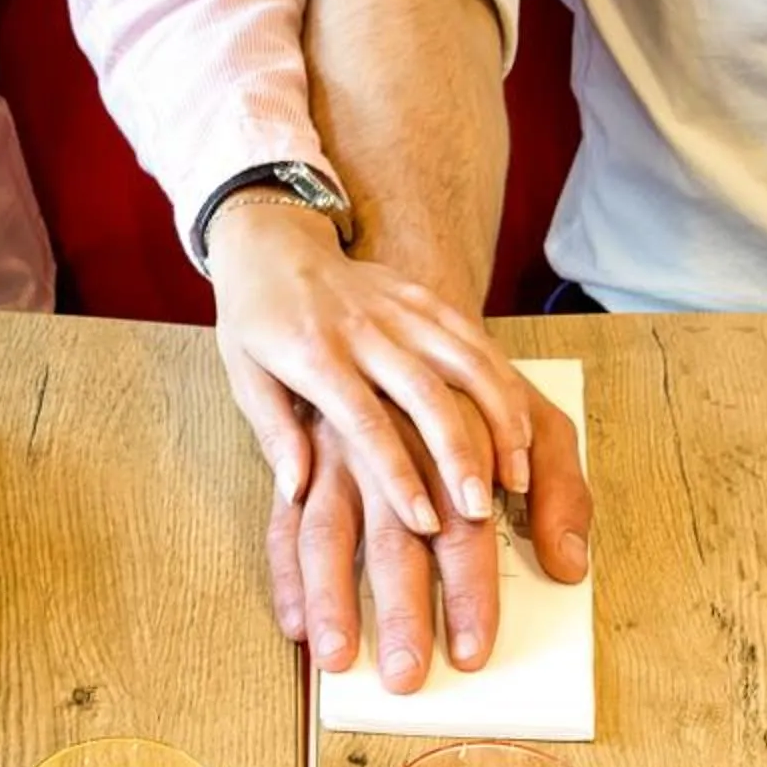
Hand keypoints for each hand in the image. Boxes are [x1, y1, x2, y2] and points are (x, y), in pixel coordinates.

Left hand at [210, 200, 533, 531]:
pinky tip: (522, 427)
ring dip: (497, 420)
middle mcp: (363, 329)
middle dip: (458, 455)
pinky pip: (475, 338)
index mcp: (313, 354)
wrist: (272, 242)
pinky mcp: (424, 296)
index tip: (423, 524)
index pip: (365, 422)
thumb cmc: (256, 322)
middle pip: (424, 394)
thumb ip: (274, 433)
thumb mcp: (244, 377)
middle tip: (479, 511)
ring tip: (516, 476)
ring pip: (465, 363)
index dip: (398, 476)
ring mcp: (399, 309)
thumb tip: (296, 492)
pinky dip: (504, 383)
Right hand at [268, 395, 589, 692]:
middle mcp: (392, 451)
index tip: (473, 650)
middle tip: (406, 673)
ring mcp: (339, 457)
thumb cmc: (477, 395)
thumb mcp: (539, 423)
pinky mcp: (304, 462)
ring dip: (331, 600)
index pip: (466, 530)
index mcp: (454, 443)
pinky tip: (295, 623)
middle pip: (395, 540)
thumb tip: (569, 566)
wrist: (404, 319)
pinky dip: (286, 576)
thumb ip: (562, 492)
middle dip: (401, 612)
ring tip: (335, 657)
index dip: (471, 593)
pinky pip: (285, 523)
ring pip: (328, 533)